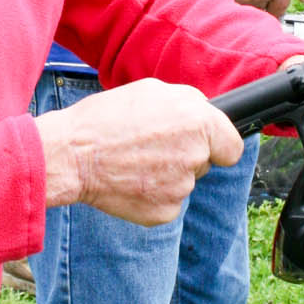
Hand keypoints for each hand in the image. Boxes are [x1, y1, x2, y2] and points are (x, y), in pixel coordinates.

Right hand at [37, 78, 244, 225]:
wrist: (71, 155)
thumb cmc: (106, 118)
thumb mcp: (150, 91)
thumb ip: (187, 102)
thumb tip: (205, 111)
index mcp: (199, 123)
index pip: (231, 146)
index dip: (218, 144)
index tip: (206, 145)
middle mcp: (196, 156)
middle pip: (203, 162)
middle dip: (184, 156)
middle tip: (150, 146)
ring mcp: (181, 188)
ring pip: (182, 182)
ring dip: (165, 175)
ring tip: (132, 161)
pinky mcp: (164, 212)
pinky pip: (166, 202)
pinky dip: (151, 194)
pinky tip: (128, 181)